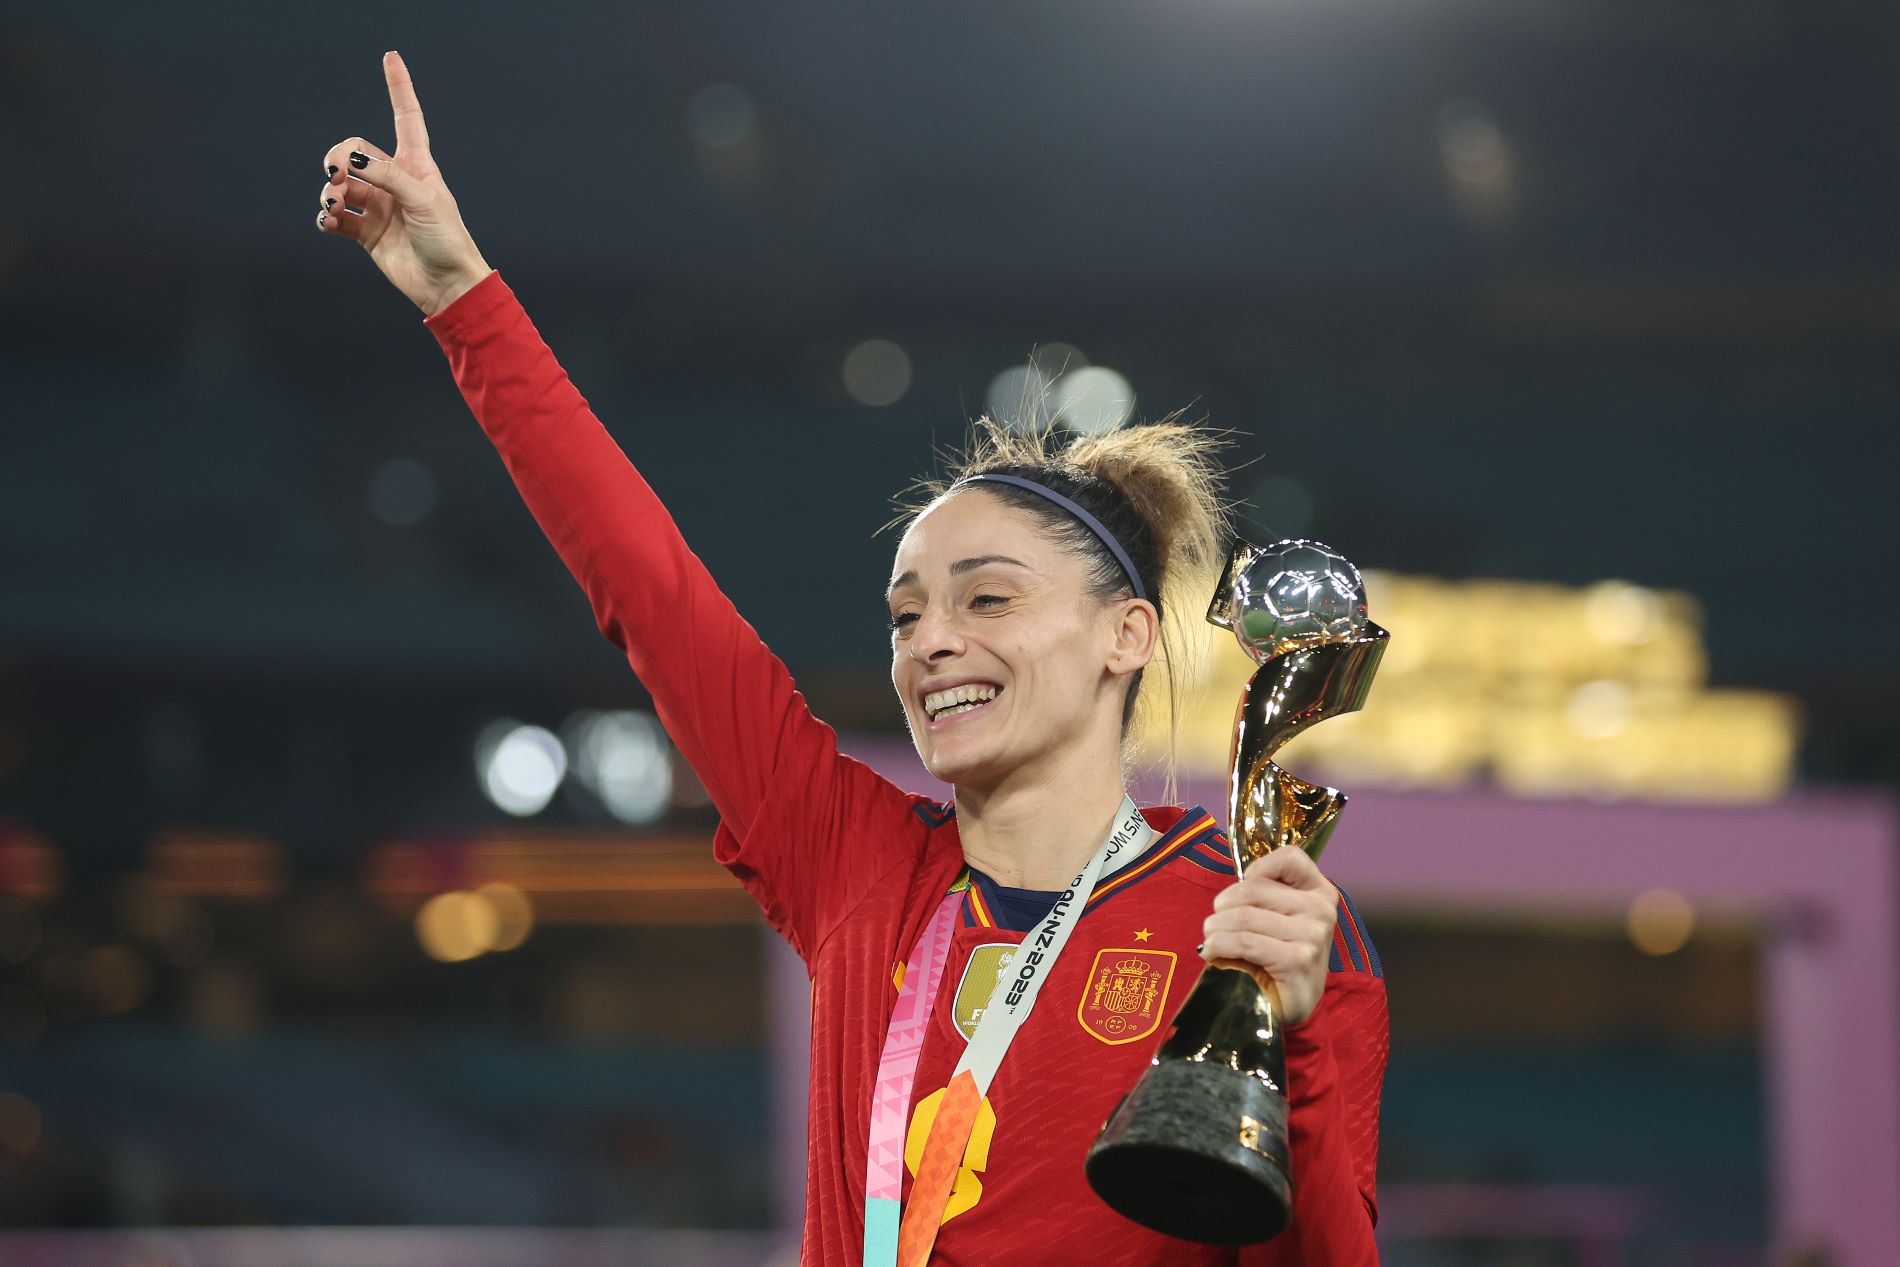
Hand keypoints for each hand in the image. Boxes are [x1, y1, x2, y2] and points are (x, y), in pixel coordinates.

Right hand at [317, 51, 492, 314]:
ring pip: (341, 185)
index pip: (406, 117)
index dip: (398, 87)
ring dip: (330, 191)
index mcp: (417, 166)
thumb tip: (352, 159)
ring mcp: (379, 207)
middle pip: (355, 151)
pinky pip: (336, 217)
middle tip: (335, 174)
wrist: (446, 286)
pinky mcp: (367, 233)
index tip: (390, 56)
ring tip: (334, 205)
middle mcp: (395, 182)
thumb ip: (387, 175)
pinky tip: (328, 222)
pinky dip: (326, 217)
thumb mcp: (423, 200)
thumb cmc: (447, 240)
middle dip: (338, 158)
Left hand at [1200, 847, 1338, 1026]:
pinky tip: (1212, 953)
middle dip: (1222, 907)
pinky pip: (1245, 942)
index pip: (1290, 857)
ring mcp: (1313, 936)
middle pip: (1253, 889)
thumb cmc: (1277, 956)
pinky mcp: (1298, 961)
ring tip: (1211, 941)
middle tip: (1214, 925)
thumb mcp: (1278, 917)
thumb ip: (1266, 894)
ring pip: (1243, 917)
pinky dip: (1219, 946)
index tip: (1240, 894)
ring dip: (1215, 929)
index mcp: (1320, 892)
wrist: (1292, 1005)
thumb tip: (1235, 881)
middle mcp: (1321, 910)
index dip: (1257, 869)